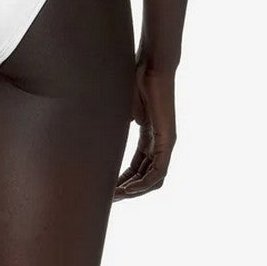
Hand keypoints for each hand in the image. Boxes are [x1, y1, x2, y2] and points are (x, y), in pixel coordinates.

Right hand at [114, 53, 176, 199]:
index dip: (123, 180)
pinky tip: (129, 189)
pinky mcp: (167, 140)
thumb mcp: (123, 110)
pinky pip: (158, 171)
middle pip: (145, 178)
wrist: (153, 67)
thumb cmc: (137, 81)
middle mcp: (159, 144)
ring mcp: (165, 143)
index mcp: (149, 137)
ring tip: (116, 196)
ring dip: (134, 191)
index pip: (137, 167)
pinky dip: (144, 183)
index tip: (107, 189)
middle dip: (127, 190)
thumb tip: (99, 134)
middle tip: (109, 198)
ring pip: (153, 179)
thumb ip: (117, 125)